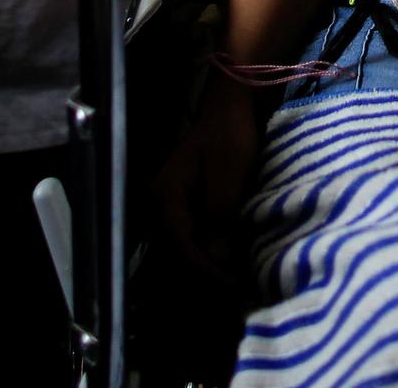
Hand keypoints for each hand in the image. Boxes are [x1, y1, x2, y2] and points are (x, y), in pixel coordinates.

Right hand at [152, 79, 264, 286]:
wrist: (231, 107)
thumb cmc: (231, 137)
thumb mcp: (229, 180)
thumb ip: (219, 222)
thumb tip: (218, 261)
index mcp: (165, 201)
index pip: (182, 251)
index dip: (208, 274)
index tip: (235, 287)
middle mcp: (159, 207)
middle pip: (178, 256)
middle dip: (206, 275)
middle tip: (237, 290)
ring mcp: (170, 205)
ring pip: (184, 248)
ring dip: (208, 266)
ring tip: (236, 280)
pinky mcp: (186, 203)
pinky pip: (192, 237)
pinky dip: (210, 251)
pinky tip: (230, 259)